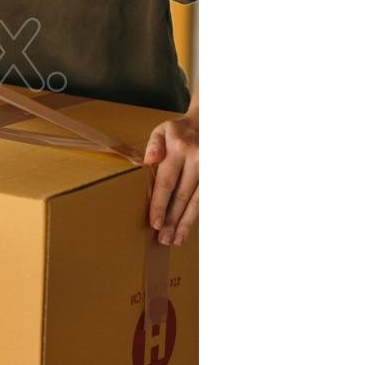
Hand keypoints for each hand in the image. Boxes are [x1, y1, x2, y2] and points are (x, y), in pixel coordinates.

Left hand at [144, 112, 197, 245]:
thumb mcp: (162, 130)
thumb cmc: (178, 131)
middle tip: (163, 239)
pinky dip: (195, 215)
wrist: (206, 124)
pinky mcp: (216, 177)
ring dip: (186, 223)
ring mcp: (210, 169)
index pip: (167, 181)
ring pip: (197, 201)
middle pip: (183, 196)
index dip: (160, 204)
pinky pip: (204, 199)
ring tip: (176, 240)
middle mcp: (198, 160)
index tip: (155, 223)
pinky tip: (187, 228)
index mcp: (180, 149)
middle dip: (172, 219)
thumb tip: (149, 161)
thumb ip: (153, 145)